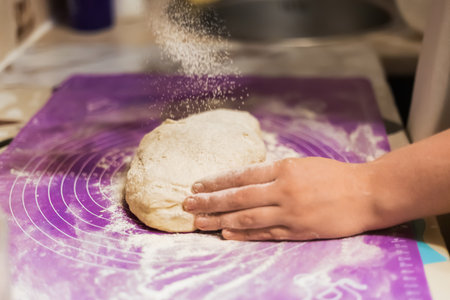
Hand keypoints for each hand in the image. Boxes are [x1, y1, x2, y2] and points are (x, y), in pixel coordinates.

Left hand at [182, 157, 378, 240]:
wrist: (367, 193)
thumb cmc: (335, 175)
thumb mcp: (302, 164)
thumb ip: (274, 172)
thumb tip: (245, 181)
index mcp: (283, 169)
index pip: (241, 175)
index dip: (216, 181)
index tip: (197, 185)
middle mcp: (283, 190)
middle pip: (237, 197)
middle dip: (209, 202)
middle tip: (187, 206)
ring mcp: (290, 213)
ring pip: (247, 217)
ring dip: (220, 220)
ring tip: (199, 223)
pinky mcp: (298, 231)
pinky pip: (265, 233)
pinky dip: (244, 234)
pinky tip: (226, 234)